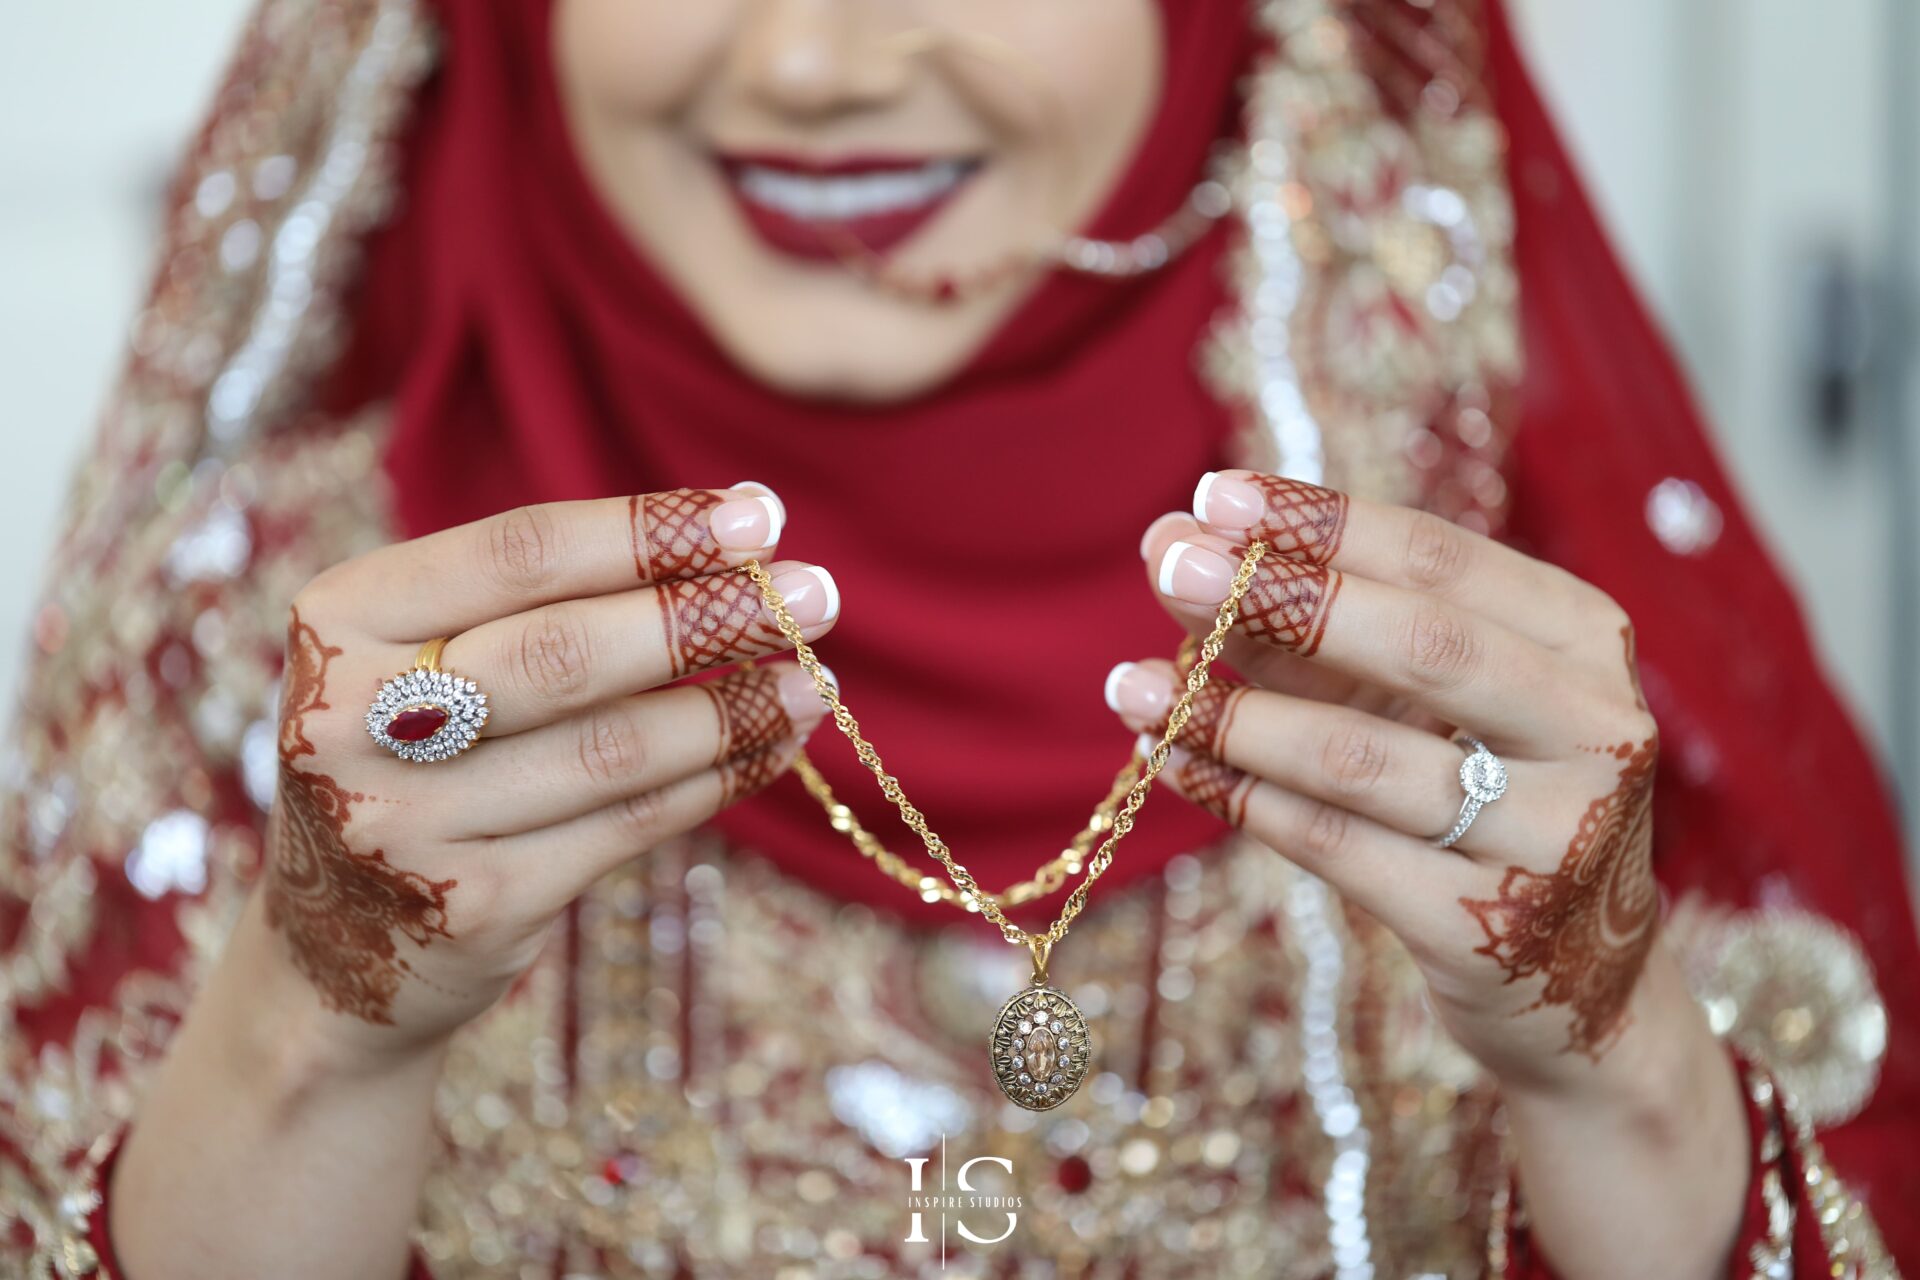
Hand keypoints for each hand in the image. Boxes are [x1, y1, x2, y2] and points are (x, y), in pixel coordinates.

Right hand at [262, 483, 837, 1059]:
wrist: (338, 951)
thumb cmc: (413, 759)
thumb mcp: (422, 659)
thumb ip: (533, 603)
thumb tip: (736, 545)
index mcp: (338, 620)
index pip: (518, 554)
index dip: (650, 530)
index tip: (759, 516)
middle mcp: (350, 719)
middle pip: (565, 651)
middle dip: (707, 617)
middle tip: (813, 594)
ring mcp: (406, 823)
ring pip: (612, 749)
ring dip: (732, 709)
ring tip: (810, 681)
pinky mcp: (474, 906)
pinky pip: (628, 825)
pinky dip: (715, 780)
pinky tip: (770, 747)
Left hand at [1113, 471, 1680, 1093]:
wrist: (1576, 983)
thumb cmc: (1481, 795)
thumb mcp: (1423, 697)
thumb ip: (1310, 621)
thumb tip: (1173, 540)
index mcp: (1585, 642)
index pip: (1446, 560)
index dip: (1326, 522)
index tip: (1215, 494)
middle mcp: (1594, 732)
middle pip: (1424, 646)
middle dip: (1283, 598)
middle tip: (1170, 567)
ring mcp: (1554, 838)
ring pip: (1362, 759)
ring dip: (1232, 714)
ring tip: (1133, 685)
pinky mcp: (1488, 931)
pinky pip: (1336, 847)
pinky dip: (1240, 798)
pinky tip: (1170, 763)